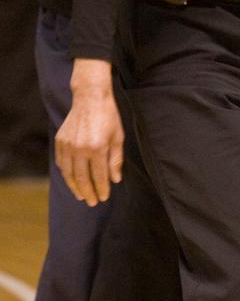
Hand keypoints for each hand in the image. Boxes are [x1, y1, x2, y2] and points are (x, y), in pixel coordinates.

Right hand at [55, 60, 123, 204]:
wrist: (90, 98)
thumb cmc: (108, 117)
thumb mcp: (118, 137)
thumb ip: (116, 160)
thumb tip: (115, 180)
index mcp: (97, 148)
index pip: (99, 176)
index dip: (101, 189)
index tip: (104, 198)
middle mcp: (80, 148)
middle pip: (82, 178)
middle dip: (88, 192)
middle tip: (92, 202)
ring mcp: (68, 145)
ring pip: (69, 173)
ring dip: (75, 187)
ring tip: (81, 196)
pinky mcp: (60, 141)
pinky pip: (61, 163)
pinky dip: (66, 174)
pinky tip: (72, 180)